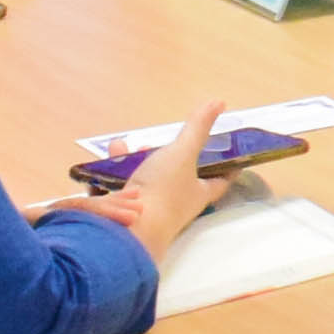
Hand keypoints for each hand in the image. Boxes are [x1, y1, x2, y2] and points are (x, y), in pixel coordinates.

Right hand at [88, 100, 233, 271]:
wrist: (127, 231)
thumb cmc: (163, 193)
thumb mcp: (182, 153)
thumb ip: (197, 128)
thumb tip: (218, 102)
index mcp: (197, 193)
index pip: (219, 180)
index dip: (227, 168)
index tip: (233, 158)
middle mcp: (176, 205)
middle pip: (175, 178)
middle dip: (163, 157)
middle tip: (152, 144)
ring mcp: (150, 211)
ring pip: (144, 182)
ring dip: (131, 163)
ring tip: (119, 147)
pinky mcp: (125, 216)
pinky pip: (119, 191)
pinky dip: (110, 176)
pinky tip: (100, 166)